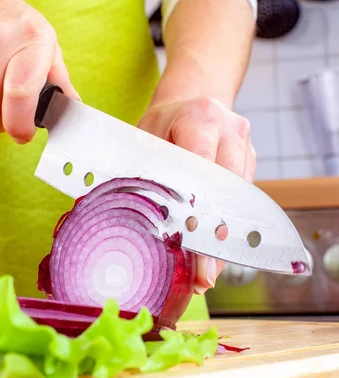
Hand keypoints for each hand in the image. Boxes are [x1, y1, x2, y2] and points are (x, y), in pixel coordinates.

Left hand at [138, 96, 256, 294]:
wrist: (191, 101)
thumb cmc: (160, 124)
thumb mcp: (143, 139)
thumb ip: (143, 173)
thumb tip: (128, 221)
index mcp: (201, 118)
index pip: (203, 169)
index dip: (198, 211)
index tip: (192, 244)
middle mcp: (231, 131)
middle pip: (227, 194)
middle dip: (215, 240)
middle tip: (203, 277)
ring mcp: (246, 148)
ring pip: (239, 205)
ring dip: (223, 242)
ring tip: (206, 275)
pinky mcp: (250, 164)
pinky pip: (241, 204)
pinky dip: (227, 231)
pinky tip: (213, 257)